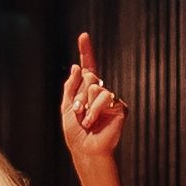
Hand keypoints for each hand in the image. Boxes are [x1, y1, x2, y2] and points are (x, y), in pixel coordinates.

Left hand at [60, 31, 127, 171]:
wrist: (85, 149)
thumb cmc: (75, 133)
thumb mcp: (66, 107)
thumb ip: (70, 87)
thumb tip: (77, 67)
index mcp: (86, 91)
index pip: (88, 67)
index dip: (86, 51)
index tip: (83, 36)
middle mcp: (99, 92)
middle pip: (89, 77)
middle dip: (79, 94)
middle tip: (78, 112)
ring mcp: (110, 99)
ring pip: (95, 87)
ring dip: (85, 104)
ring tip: (85, 120)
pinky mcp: (119, 107)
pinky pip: (104, 97)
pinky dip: (95, 110)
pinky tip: (93, 122)